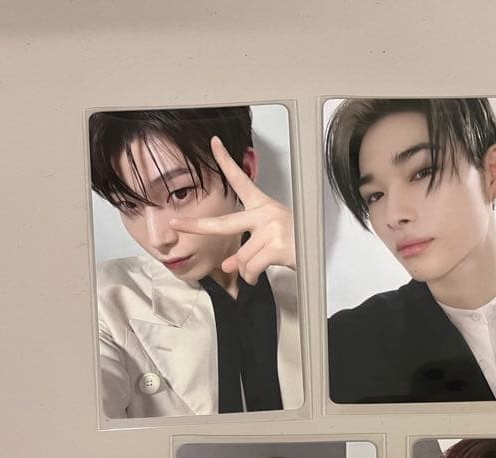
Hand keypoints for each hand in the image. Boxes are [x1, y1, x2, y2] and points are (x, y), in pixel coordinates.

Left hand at [170, 136, 295, 282]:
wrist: (319, 256)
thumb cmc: (294, 243)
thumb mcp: (267, 240)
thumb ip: (245, 249)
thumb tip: (228, 265)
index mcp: (263, 206)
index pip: (241, 181)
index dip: (226, 161)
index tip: (214, 143)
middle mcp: (266, 213)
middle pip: (224, 223)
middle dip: (198, 226)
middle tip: (176, 224)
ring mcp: (271, 229)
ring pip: (240, 257)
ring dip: (244, 271)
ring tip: (255, 270)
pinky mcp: (276, 246)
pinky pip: (251, 267)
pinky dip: (250, 277)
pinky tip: (256, 277)